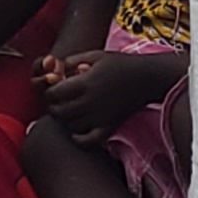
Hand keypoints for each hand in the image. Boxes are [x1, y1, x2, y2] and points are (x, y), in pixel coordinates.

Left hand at [39, 50, 169, 139]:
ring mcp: (100, 116)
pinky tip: (78, 130)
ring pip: (70, 126)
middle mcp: (91, 101)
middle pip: (59, 112)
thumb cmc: (120, 64)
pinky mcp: (110, 127)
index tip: (54, 89)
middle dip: (55, 106)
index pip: (54, 94)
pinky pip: (88, 141)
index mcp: (85, 82)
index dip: (49, 92)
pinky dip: (79, 139)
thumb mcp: (94, 55)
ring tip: (71, 111)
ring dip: (66, 120)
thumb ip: (71, 61)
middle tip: (60, 101)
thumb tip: (54, 70)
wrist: (147, 77)